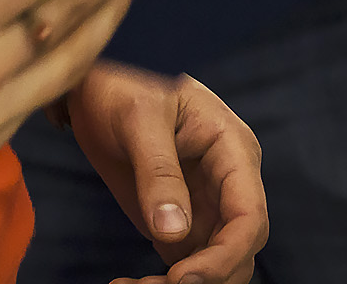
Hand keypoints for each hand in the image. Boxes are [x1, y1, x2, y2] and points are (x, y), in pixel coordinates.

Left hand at [66, 64, 267, 283]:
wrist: (97, 84)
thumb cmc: (127, 83)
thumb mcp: (141, 118)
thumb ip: (158, 173)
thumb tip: (172, 232)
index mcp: (233, 151)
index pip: (249, 217)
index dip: (224, 256)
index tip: (181, 279)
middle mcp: (227, 183)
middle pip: (239, 250)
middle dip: (203, 277)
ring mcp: (204, 204)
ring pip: (212, 264)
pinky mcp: (177, 220)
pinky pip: (183, 263)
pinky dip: (160, 283)